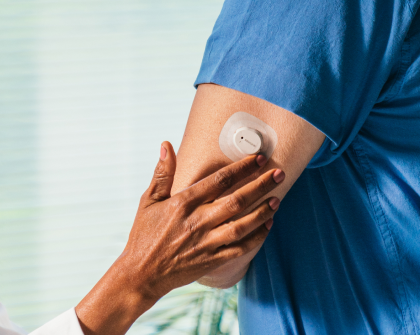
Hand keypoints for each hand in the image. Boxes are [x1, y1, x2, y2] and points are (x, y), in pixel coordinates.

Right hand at [75, 142, 282, 334]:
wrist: (141, 274)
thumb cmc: (143, 234)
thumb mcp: (148, 201)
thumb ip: (162, 173)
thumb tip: (166, 144)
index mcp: (183, 203)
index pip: (218, 180)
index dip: (241, 168)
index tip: (258, 158)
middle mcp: (197, 222)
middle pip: (236, 200)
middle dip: (260, 185)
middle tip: (279, 174)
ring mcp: (206, 242)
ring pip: (242, 225)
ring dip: (262, 212)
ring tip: (277, 199)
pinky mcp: (211, 260)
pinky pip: (240, 248)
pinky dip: (256, 237)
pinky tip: (267, 226)